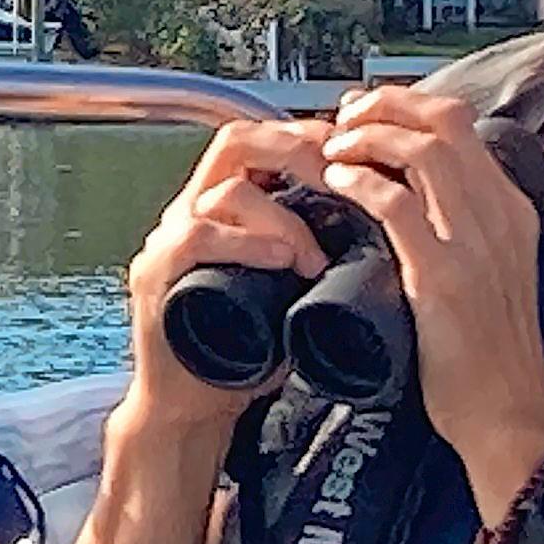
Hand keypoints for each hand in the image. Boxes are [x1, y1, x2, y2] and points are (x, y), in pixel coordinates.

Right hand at [119, 113, 336, 438]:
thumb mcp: (290, 288)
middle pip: (238, 142)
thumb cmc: (244, 351)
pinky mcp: (156, 274)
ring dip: (282, 217)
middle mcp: (192, 210)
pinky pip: (197, 236)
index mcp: (224, 205)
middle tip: (340, 184)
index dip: (309, 136)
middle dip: (296, 154)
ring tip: (316, 256)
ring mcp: (170, 240)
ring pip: (224, 191)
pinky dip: (245, 242)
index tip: (354, 156)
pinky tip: (281, 260)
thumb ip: (318, 250)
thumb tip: (388, 229)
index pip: (262, 139)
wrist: (191, 407)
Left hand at [317, 86, 543, 511]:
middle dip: (384, 106)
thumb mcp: (492, 273)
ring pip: (421, 152)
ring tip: (333, 148)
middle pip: (443, 122)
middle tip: (341, 118)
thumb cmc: (489, 354)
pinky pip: (398, 206)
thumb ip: (465, 229)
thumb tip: (410, 193)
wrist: (510, 415)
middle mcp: (499, 216)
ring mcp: (474, 245)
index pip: (462, 125)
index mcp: (511, 210)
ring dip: (367, 138)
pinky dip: (360, 183)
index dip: (407, 105)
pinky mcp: (443, 278)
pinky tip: (337, 183)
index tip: (364, 111)